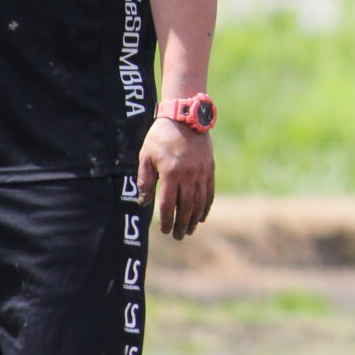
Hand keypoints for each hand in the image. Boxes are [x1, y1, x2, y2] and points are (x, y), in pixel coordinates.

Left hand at [138, 118, 214, 239]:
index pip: (168, 204)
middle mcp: (188, 175)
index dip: (167, 220)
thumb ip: (145, 180)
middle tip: (178, 236)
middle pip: (186, 207)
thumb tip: (143, 201)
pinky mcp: (210, 169)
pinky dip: (206, 206)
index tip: (165, 230)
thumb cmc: (161, 136)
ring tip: (190, 230)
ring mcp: (201, 173)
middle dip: (181, 224)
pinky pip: (209, 192)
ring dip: (194, 219)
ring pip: (200, 202)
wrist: (185, 117)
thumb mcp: (146, 156)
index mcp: (170, 173)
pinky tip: (202, 216)